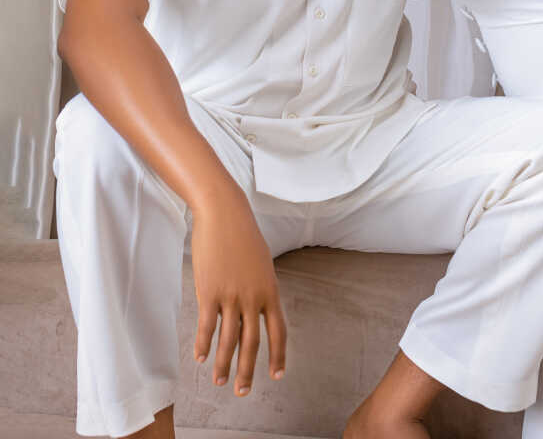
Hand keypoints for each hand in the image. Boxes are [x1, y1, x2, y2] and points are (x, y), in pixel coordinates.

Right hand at [190, 186, 286, 395]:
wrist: (225, 214)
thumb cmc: (243, 236)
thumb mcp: (261, 263)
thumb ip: (261, 288)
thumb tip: (258, 309)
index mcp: (270, 290)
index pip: (279, 331)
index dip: (278, 355)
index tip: (277, 375)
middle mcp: (253, 297)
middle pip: (252, 343)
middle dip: (248, 370)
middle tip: (243, 392)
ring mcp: (231, 295)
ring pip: (228, 340)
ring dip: (223, 364)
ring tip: (219, 381)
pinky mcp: (209, 292)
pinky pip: (206, 326)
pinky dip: (203, 345)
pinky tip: (199, 358)